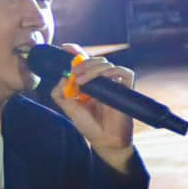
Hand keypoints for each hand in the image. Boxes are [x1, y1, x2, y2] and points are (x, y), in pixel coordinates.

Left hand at [50, 44, 135, 165]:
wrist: (105, 141)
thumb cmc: (90, 126)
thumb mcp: (69, 109)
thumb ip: (60, 95)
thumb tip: (62, 77)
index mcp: (90, 83)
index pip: (84, 62)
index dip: (76, 52)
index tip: (65, 47)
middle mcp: (102, 81)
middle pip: (96, 60)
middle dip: (83, 63)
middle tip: (74, 73)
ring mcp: (115, 85)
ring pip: (107, 64)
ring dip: (92, 69)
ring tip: (82, 81)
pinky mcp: (126, 89)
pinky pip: (124, 72)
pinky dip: (113, 72)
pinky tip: (102, 79)